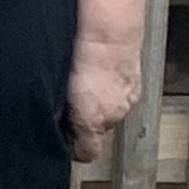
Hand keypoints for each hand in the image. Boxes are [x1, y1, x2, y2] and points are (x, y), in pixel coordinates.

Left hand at [66, 36, 141, 165]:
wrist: (109, 34)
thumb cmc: (80, 59)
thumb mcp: (57, 88)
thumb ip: (58, 112)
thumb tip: (52, 122)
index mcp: (92, 122)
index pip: (87, 153)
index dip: (75, 148)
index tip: (64, 139)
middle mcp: (113, 117)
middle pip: (98, 130)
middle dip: (85, 120)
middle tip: (71, 102)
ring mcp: (127, 102)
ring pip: (111, 112)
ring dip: (100, 103)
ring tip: (86, 83)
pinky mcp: (136, 88)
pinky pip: (122, 96)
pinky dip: (112, 90)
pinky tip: (101, 74)